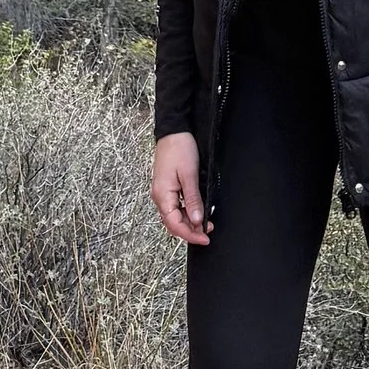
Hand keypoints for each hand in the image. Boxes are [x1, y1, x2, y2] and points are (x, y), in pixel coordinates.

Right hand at [152, 132, 211, 246]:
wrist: (173, 130)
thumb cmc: (179, 148)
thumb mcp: (189, 175)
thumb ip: (193, 199)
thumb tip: (197, 220)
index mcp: (162, 195)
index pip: (175, 225)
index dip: (190, 234)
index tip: (205, 238)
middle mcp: (160, 196)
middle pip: (173, 223)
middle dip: (191, 230)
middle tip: (208, 230)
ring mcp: (162, 192)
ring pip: (174, 216)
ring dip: (189, 221)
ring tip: (206, 221)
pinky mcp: (167, 187)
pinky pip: (175, 207)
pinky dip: (186, 212)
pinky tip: (197, 210)